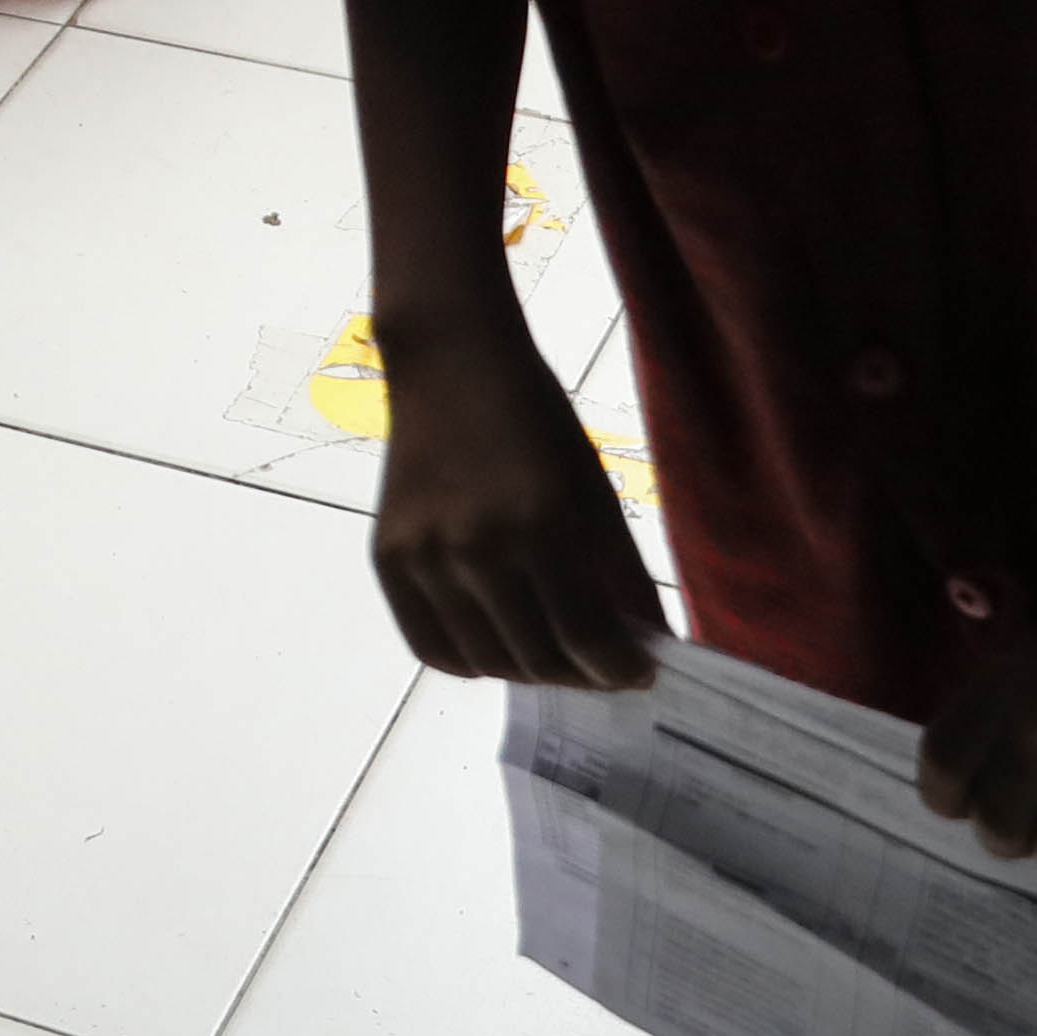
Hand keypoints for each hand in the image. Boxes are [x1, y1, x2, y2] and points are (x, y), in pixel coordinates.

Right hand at [366, 316, 662, 689]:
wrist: (449, 361)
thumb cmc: (535, 418)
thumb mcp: (592, 487)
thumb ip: (622, 572)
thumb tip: (649, 644)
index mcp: (540, 521)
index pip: (586, 635)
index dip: (620, 668)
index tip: (639, 674)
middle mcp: (476, 546)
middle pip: (536, 659)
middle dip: (580, 674)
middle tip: (599, 665)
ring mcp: (424, 557)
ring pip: (485, 663)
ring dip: (528, 670)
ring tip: (552, 651)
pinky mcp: (387, 559)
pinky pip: (431, 647)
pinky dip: (471, 662)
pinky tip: (498, 643)